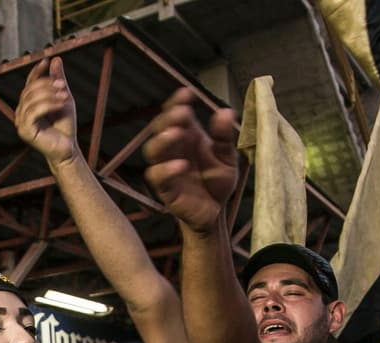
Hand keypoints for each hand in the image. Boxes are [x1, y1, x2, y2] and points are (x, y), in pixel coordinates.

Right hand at [15, 57, 79, 166]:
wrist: (68, 148)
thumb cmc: (65, 127)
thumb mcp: (63, 98)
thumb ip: (57, 80)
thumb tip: (55, 59)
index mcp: (28, 105)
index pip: (28, 83)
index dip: (36, 71)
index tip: (46, 61)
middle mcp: (21, 113)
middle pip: (29, 90)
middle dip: (46, 84)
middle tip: (62, 84)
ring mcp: (21, 123)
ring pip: (31, 100)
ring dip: (49, 94)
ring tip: (64, 95)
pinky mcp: (25, 131)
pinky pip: (33, 112)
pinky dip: (48, 104)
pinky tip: (61, 104)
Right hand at [142, 89, 237, 231]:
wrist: (216, 212)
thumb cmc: (218, 182)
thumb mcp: (227, 157)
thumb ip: (224, 137)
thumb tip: (226, 111)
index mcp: (188, 136)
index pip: (175, 113)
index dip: (177, 102)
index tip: (187, 93)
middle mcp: (173, 149)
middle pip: (160, 128)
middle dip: (169, 118)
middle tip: (183, 112)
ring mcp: (166, 168)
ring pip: (152, 150)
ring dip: (162, 140)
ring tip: (177, 133)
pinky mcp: (165, 189)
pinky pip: (158, 177)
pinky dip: (167, 169)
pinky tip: (181, 165)